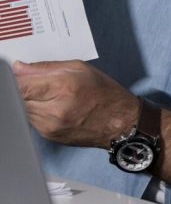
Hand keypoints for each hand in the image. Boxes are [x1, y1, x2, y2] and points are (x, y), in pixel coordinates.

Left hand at [13, 60, 139, 147]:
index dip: (17, 78)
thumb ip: (46, 67)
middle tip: (35, 83)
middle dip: (23, 88)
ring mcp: (50, 125)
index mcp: (64, 87)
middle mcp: (55, 109)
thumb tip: (19, 68)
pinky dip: (36, 110)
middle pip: (18, 96)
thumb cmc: (105, 94)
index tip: (18, 74)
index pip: (21, 83)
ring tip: (48, 94)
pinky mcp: (48, 135)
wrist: (120, 123)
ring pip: (22, 108)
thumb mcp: (80, 69)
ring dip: (29, 99)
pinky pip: (30, 119)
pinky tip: (51, 106)